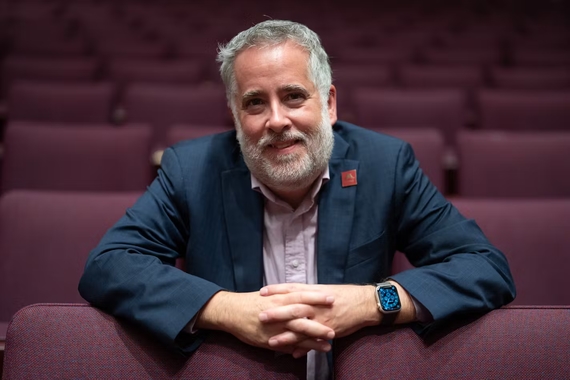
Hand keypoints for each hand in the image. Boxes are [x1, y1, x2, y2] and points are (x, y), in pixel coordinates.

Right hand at [196, 290, 335, 354]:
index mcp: (279, 298)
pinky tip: (312, 352)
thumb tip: (302, 295)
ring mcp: (275, 326)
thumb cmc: (252, 302)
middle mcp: (279, 311)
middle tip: (336, 322)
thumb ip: (286, 296)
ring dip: (315, 337)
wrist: (232, 312)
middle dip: (320, 319)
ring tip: (330, 341)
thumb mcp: (270, 295)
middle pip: (303, 314)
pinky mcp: (270, 339)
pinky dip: (301, 348)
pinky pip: (289, 345)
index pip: (301, 295)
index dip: (316, 296)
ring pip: (298, 331)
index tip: (331, 297)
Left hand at [259, 283, 378, 343]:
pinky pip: (313, 341)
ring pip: (301, 328)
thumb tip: (294, 294)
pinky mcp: (328, 330)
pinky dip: (303, 348)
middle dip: (276, 313)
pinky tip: (292, 354)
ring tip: (271, 341)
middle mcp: (316, 304)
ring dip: (285, 336)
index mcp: (314, 292)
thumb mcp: (325, 290)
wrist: (363, 304)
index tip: (262, 291)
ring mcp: (322, 318)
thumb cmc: (344, 295)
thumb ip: (309, 293)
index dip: (276, 290)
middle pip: (293, 308)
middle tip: (260, 315)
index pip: (292, 289)